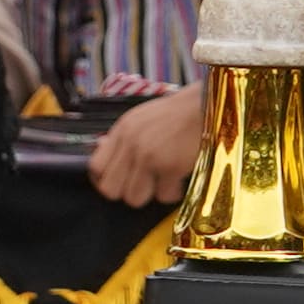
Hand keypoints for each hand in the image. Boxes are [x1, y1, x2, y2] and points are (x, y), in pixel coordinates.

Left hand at [89, 83, 210, 206]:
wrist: (208, 105)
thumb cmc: (179, 113)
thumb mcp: (142, 117)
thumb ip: (123, 136)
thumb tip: (103, 148)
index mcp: (123, 129)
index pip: (96, 167)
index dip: (104, 180)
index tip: (119, 181)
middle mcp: (131, 143)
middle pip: (111, 190)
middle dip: (127, 191)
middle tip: (143, 184)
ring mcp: (149, 156)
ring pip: (134, 198)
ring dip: (150, 194)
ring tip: (163, 181)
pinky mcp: (170, 167)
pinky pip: (163, 196)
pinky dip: (173, 191)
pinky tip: (179, 178)